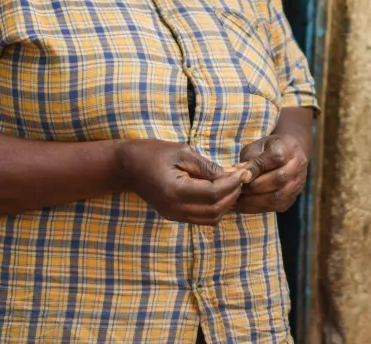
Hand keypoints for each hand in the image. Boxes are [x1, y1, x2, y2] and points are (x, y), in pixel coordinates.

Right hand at [114, 139, 244, 224]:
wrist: (127, 166)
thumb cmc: (153, 153)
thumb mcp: (182, 152)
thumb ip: (207, 166)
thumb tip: (233, 173)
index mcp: (175, 191)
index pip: (213, 194)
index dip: (232, 183)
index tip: (243, 171)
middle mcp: (175, 209)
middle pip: (215, 210)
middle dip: (233, 194)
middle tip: (242, 177)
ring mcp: (174, 215)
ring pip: (211, 218)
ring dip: (227, 202)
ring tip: (234, 183)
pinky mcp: (175, 216)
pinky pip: (203, 218)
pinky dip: (217, 207)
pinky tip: (221, 190)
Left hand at [235, 134, 307, 213]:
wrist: (290, 155)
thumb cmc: (268, 149)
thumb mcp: (258, 146)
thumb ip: (249, 159)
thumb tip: (236, 172)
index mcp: (288, 148)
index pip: (275, 158)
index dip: (256, 168)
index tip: (241, 174)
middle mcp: (297, 167)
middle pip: (278, 179)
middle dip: (254, 186)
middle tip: (237, 188)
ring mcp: (297, 185)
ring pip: (277, 197)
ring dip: (254, 200)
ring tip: (238, 199)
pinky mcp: (291, 199)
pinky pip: (274, 206)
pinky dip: (257, 208)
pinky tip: (244, 205)